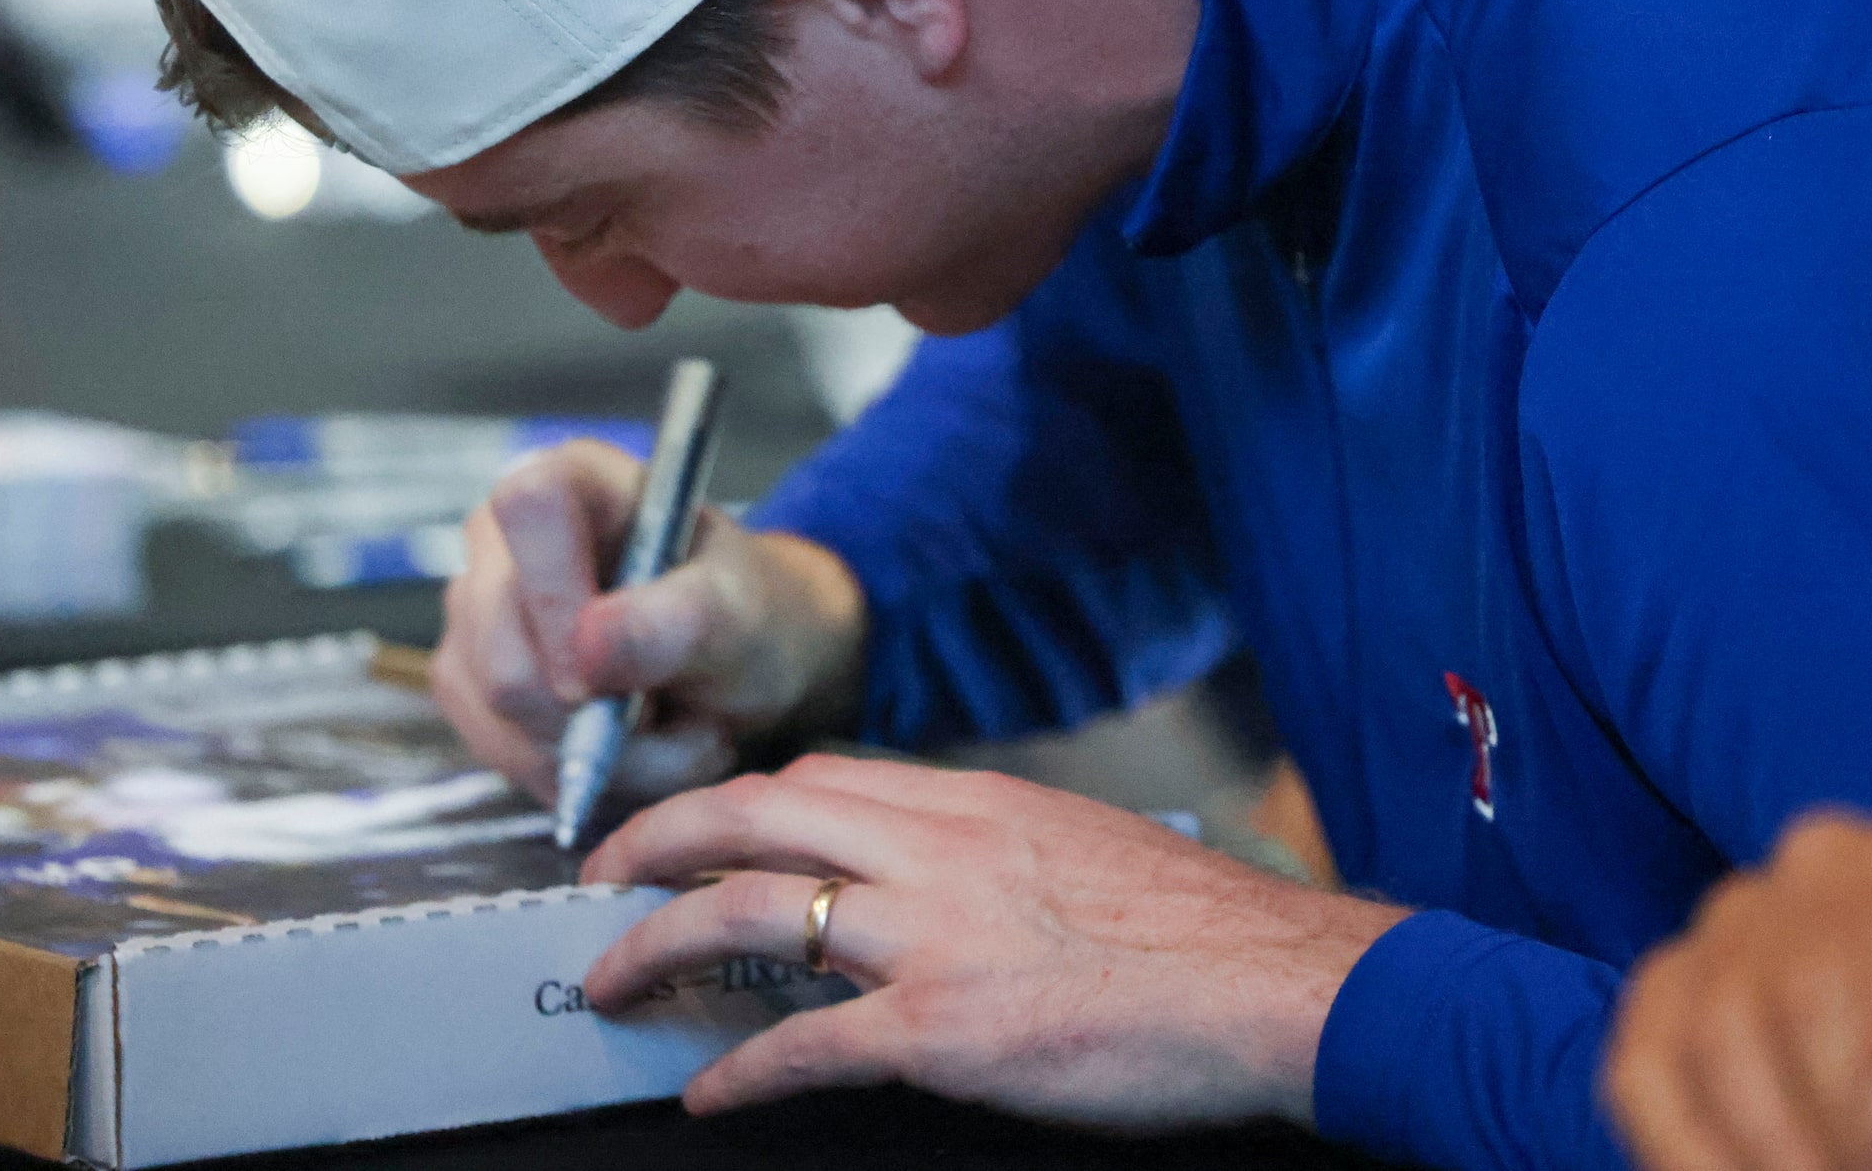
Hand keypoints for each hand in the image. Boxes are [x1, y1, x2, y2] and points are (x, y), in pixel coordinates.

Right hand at [432, 439, 865, 805]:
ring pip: (501, 717)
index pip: (530, 507)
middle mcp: (502, 539)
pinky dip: (579, 776)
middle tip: (681, 719)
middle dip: (597, 716)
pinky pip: (501, 754)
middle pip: (502, 648)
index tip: (611, 672)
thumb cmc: (744, 618)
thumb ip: (680, 621)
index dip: (562, 596)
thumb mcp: (742, 616)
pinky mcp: (468, 684)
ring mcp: (474, 614)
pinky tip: (629, 751)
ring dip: (601, 756)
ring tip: (670, 733)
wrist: (738, 667)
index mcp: (576, 480)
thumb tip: (587, 646)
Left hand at [579, 754, 1409, 1125]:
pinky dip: (740, 1070)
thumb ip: (995, 846)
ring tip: (614, 979)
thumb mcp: (1079, 845)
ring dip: (659, 943)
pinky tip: (707, 1092)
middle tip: (601, 873)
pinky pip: (805, 1044)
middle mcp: (936, 850)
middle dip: (656, 839)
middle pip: (753, 816)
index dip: (738, 800)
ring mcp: (932, 936)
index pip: (819, 777)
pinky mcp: (944, 1029)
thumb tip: (946, 866)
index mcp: (971, 804)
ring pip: (749, 910)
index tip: (697, 824)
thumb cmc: (1198, 931)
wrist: (1270, 983)